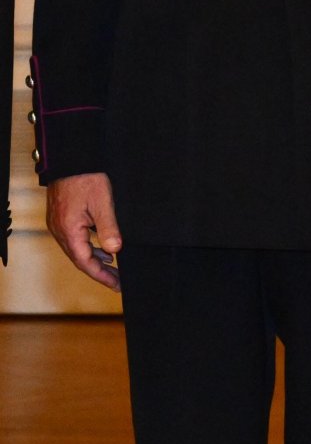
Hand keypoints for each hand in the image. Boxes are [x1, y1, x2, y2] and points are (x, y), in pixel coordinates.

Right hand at [46, 172, 122, 288]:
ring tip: (114, 268)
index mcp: (69, 230)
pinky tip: (102, 248)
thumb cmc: (86, 177)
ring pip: (77, 249)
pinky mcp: (61, 217)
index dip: (101, 276)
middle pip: (80, 259)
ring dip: (95, 259)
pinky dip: (89, 247)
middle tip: (118, 281)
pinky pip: (74, 239)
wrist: (71, 158)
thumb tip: (115, 250)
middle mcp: (60, 230)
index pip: (85, 262)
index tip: (116, 285)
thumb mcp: (103, 203)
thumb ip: (109, 228)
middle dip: (99, 271)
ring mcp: (58, 224)